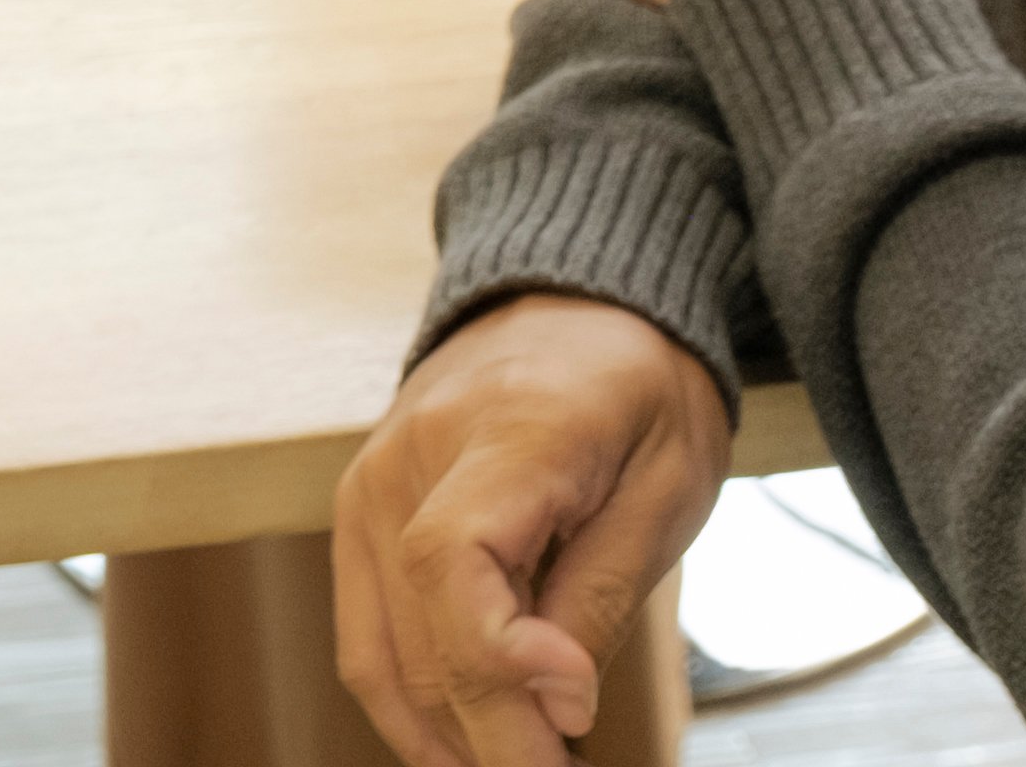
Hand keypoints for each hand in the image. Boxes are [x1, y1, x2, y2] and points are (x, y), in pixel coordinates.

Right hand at [331, 295, 735, 766]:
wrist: (571, 305)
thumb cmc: (636, 392)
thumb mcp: (667, 485)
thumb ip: (600, 593)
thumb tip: (557, 707)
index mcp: (505, 431)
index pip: (452, 560)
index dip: (498, 663)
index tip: (571, 720)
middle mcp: (410, 456)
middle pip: (422, 635)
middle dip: (496, 740)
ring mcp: (369, 485)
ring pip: (382, 660)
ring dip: (450, 741)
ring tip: (527, 765)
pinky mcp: (358, 515)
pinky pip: (366, 641)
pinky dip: (412, 708)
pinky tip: (469, 742)